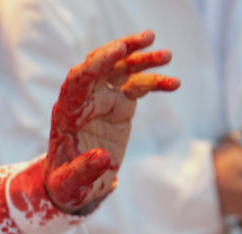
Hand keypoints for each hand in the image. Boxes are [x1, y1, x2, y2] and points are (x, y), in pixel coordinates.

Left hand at [45, 30, 179, 212]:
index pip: (78, 80)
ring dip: (142, 60)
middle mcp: (84, 102)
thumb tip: (102, 157)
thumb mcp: (70, 186)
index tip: (119, 51)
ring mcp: (102, 102)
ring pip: (121, 72)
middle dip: (123, 50)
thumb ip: (83, 171)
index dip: (97, 64)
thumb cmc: (67, 186)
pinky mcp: (118, 107)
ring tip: (167, 55)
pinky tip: (174, 84)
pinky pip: (137, 87)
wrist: (75, 186)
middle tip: (149, 39)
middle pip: (101, 66)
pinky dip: (154, 82)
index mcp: (67, 115)